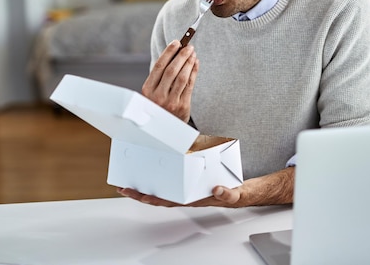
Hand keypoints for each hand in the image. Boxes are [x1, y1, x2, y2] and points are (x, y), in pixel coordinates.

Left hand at [117, 167, 294, 207]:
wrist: (246, 191)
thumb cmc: (237, 192)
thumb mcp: (235, 193)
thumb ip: (228, 193)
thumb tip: (217, 189)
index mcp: (194, 198)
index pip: (168, 199)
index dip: (151, 197)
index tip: (136, 193)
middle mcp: (187, 193)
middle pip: (160, 195)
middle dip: (141, 192)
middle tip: (123, 186)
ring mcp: (188, 187)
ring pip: (164, 187)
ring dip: (148, 183)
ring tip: (133, 177)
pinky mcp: (192, 179)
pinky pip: (173, 178)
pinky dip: (162, 175)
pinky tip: (154, 169)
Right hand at [142, 40, 197, 121]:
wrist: (163, 129)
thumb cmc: (158, 106)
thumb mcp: (152, 93)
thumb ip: (160, 77)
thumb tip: (174, 53)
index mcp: (147, 90)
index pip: (159, 67)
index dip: (168, 53)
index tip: (176, 43)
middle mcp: (158, 96)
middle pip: (171, 70)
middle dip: (181, 56)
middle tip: (188, 46)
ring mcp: (171, 102)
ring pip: (182, 77)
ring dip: (189, 62)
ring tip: (193, 53)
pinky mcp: (183, 106)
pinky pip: (190, 85)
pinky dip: (194, 72)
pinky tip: (195, 64)